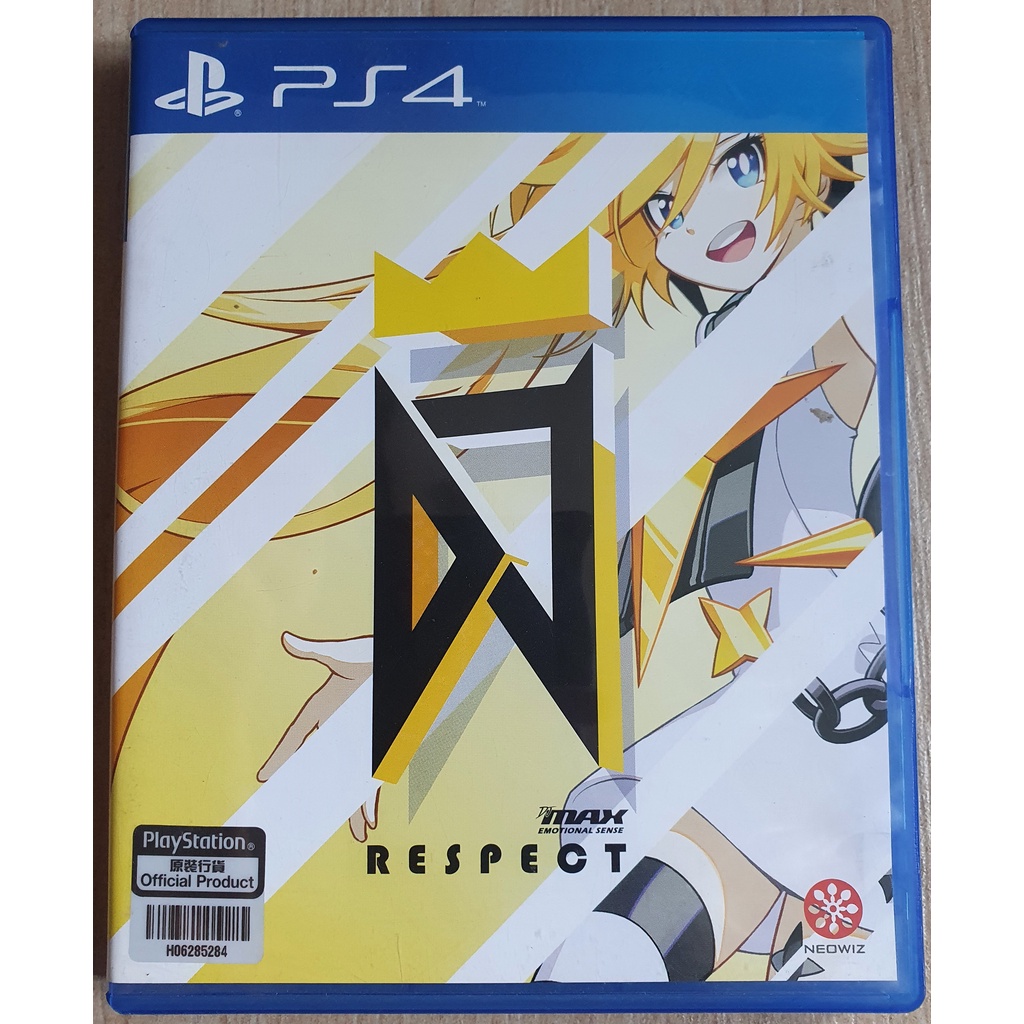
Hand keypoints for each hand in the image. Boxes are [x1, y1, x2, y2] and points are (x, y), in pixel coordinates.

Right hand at [257, 632, 376, 841]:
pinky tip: (369, 819)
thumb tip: (287, 638)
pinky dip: (369, 800)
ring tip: (349, 834)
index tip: (264, 776)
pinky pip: (371, 779)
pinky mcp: (378, 746)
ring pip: (347, 782)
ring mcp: (358, 742)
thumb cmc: (373, 654)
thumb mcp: (344, 654)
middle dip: (310, 794)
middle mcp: (338, 731)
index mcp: (324, 708)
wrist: (402, 660)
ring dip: (348, 808)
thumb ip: (315, 651)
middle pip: (321, 769)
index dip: (281, 755)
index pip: (297, 735)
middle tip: (295, 819)